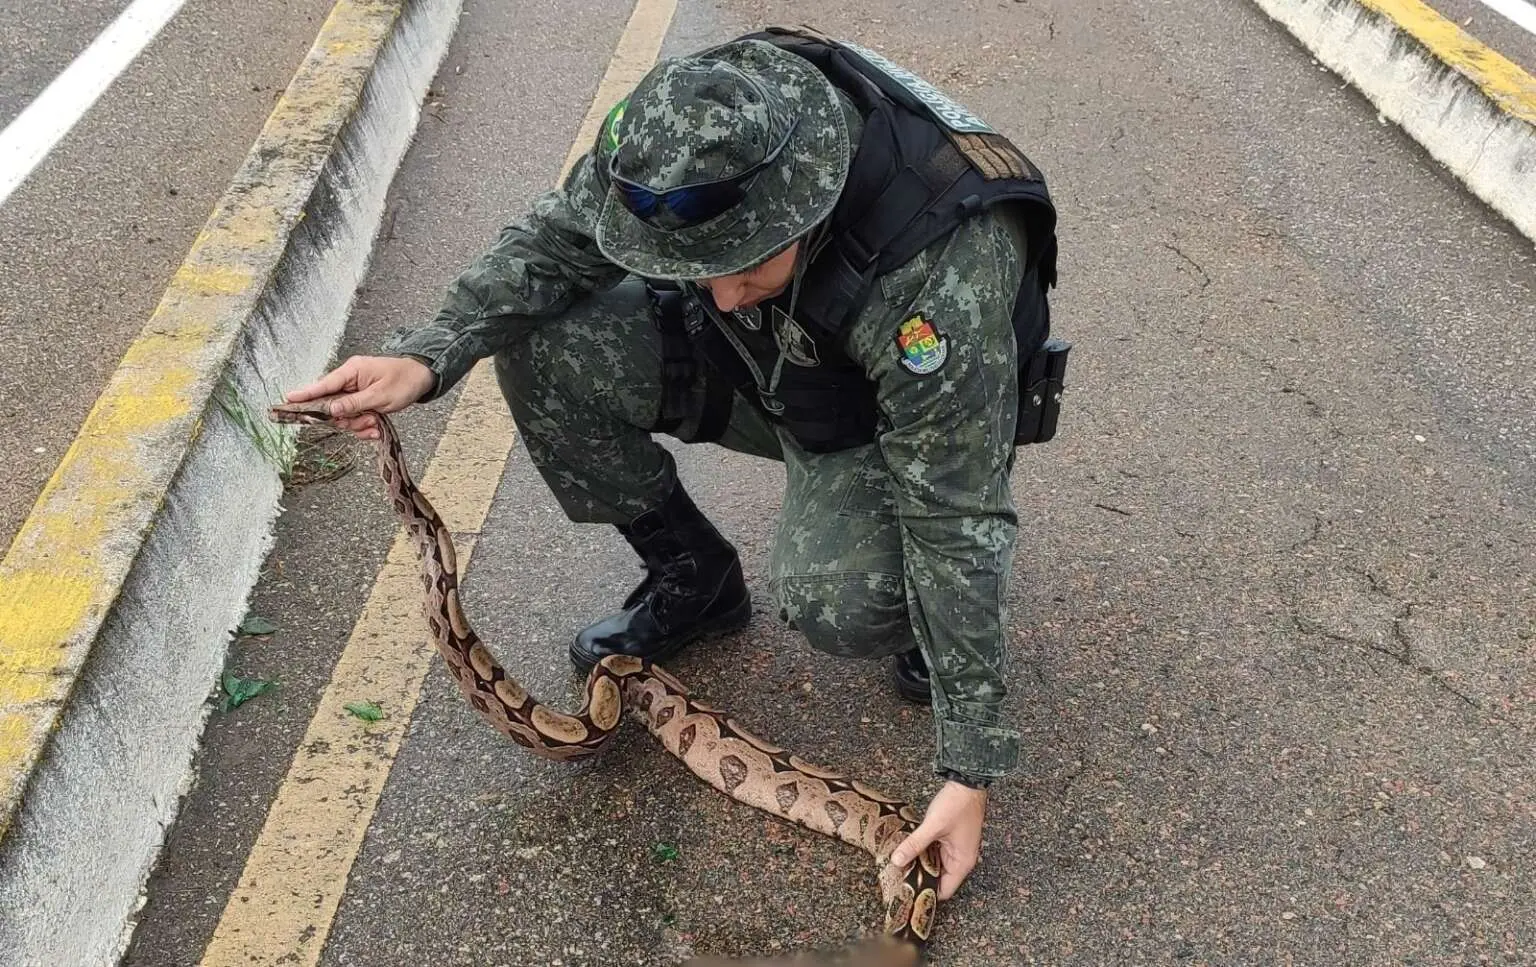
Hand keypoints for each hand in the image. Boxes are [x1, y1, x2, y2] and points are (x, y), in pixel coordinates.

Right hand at [283, 355, 434, 439]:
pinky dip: (365, 426)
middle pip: (331, 406)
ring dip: (359, 424)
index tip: (287, 400)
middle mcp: (350, 381)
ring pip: (344, 416)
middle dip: (346, 419)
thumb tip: (331, 410)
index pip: (323, 385)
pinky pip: (355, 418)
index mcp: (352, 372)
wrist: (423, 378)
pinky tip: (377, 428)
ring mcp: (356, 392)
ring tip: (376, 422)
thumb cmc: (404, 380)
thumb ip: (354, 403)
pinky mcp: (362, 402)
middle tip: (366, 420)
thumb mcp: (380, 395)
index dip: (305, 395)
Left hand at [889, 781, 987, 900]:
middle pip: (939, 879)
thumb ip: (914, 844)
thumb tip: (897, 860)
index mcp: (962, 863)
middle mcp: (961, 859)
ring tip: (901, 865)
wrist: (967, 783)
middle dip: (920, 879)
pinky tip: (910, 850)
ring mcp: (956, 849)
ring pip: (936, 865)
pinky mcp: (951, 839)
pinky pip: (936, 853)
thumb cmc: (957, 805)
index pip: (945, 891)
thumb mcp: (932, 826)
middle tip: (899, 879)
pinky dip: (925, 853)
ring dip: (921, 864)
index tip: (908, 894)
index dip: (926, 895)